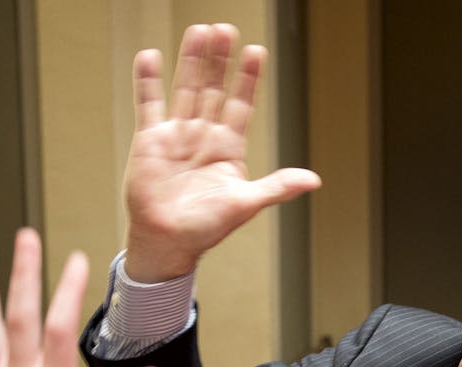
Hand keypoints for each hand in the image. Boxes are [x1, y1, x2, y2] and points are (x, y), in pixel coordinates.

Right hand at [124, 23, 321, 278]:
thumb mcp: (244, 205)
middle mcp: (204, 135)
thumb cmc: (205, 228)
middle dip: (221, 60)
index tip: (256, 51)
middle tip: (226, 29)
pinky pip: (149, 104)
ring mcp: (177, 134)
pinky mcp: (150, 140)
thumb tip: (313, 180)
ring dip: (192, 61)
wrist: (167, 242)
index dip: (248, 78)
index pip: (242, 104)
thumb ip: (276, 188)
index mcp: (229, 148)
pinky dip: (148, 81)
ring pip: (186, 89)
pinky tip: (151, 56)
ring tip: (199, 31)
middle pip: (215, 89)